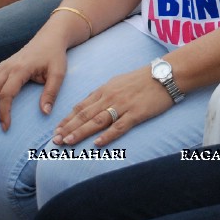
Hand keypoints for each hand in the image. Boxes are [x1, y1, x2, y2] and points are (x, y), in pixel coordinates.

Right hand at [0, 32, 68, 130]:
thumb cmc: (55, 56)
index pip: (6, 94)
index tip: (5, 127)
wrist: (50, 37)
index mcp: (20, 70)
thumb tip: (45, 113)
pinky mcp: (0, 67)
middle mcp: (6, 68)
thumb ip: (51, 92)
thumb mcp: (59, 73)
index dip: (4, 112)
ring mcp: (1, 66)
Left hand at [51, 66, 172, 147]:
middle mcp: (110, 97)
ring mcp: (123, 105)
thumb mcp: (118, 81)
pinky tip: (97, 144)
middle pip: (85, 115)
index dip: (67, 119)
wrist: (165, 75)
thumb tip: (90, 103)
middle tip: (55, 140)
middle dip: (68, 128)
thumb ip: (104, 93)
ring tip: (67, 142)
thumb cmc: (142, 78)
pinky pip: (119, 126)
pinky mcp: (136, 113)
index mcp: (105, 89)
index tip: (56, 130)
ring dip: (80, 132)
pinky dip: (107, 135)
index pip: (81, 106)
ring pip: (97, 121)